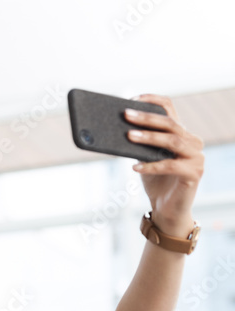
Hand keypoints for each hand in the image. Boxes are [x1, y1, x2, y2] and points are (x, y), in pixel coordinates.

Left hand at [127, 95, 203, 230]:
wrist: (167, 209)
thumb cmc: (155, 181)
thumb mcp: (145, 158)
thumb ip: (139, 144)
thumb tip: (117, 129)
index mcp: (181, 133)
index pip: (170, 109)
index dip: (153, 101)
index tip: (133, 98)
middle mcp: (192, 141)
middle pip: (170, 124)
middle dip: (146, 119)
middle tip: (126, 115)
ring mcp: (196, 157)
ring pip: (172, 141)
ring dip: (149, 138)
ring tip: (129, 136)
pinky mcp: (195, 173)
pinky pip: (171, 165)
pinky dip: (151, 166)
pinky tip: (134, 167)